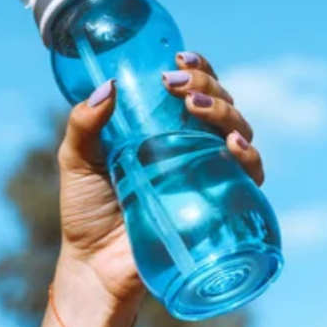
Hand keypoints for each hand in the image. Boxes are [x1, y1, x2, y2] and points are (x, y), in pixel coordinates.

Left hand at [54, 52, 265, 322]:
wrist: (95, 267)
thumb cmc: (86, 213)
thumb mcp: (76, 161)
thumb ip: (84, 124)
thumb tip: (108, 86)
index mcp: (163, 130)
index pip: (192, 89)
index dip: (197, 68)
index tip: (178, 59)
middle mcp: (192, 148)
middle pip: (220, 103)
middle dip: (207, 85)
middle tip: (176, 85)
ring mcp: (210, 176)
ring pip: (239, 131)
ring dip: (226, 112)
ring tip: (196, 109)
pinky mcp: (221, 207)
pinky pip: (250, 177)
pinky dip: (249, 156)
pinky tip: (233, 146)